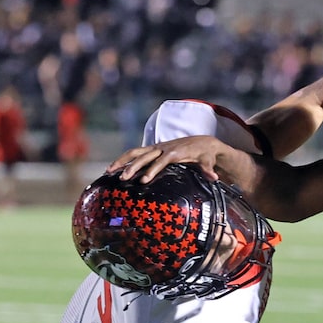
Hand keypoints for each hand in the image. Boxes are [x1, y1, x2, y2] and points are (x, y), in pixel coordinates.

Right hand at [106, 135, 227, 182]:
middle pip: (144, 156)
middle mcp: (163, 148)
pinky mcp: (153, 149)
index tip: (144, 180)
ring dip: (121, 161)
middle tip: (123, 179)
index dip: (153, 170)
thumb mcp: (208, 161)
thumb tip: (214, 177)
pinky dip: (124, 160)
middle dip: (133, 167)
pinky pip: (136, 153)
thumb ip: (208, 169)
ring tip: (109, 171)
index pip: (161, 161)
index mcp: (174, 152)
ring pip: (135, 152)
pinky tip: (114, 169)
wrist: (203, 142)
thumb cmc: (205, 154)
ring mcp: (156, 148)